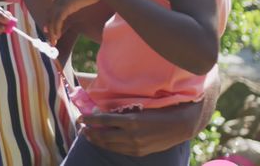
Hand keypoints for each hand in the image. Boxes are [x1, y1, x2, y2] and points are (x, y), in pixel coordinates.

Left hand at [46, 0, 104, 44]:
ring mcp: (61, 1)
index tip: (52, 25)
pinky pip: (57, 20)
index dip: (53, 17)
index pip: (55, 6)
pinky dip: (56, 29)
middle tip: (48, 35)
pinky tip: (57, 37)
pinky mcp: (65, 6)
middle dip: (49, 25)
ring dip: (52, 31)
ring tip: (53, 42)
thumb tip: (93, 2)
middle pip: (50, 13)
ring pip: (52, 18)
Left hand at [79, 102, 199, 155]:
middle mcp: (132, 135)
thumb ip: (121, 111)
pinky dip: (108, 146)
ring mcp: (135, 145)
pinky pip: (118, 150)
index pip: (103, 120)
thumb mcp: (138, 108)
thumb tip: (101, 112)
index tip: (81, 118)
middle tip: (81, 127)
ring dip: (96, 140)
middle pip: (103, 135)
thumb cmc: (158, 111)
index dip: (89, 120)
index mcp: (131, 120)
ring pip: (109, 145)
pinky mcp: (139, 152)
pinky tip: (102, 141)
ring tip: (88, 135)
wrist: (178, 126)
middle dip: (89, 132)